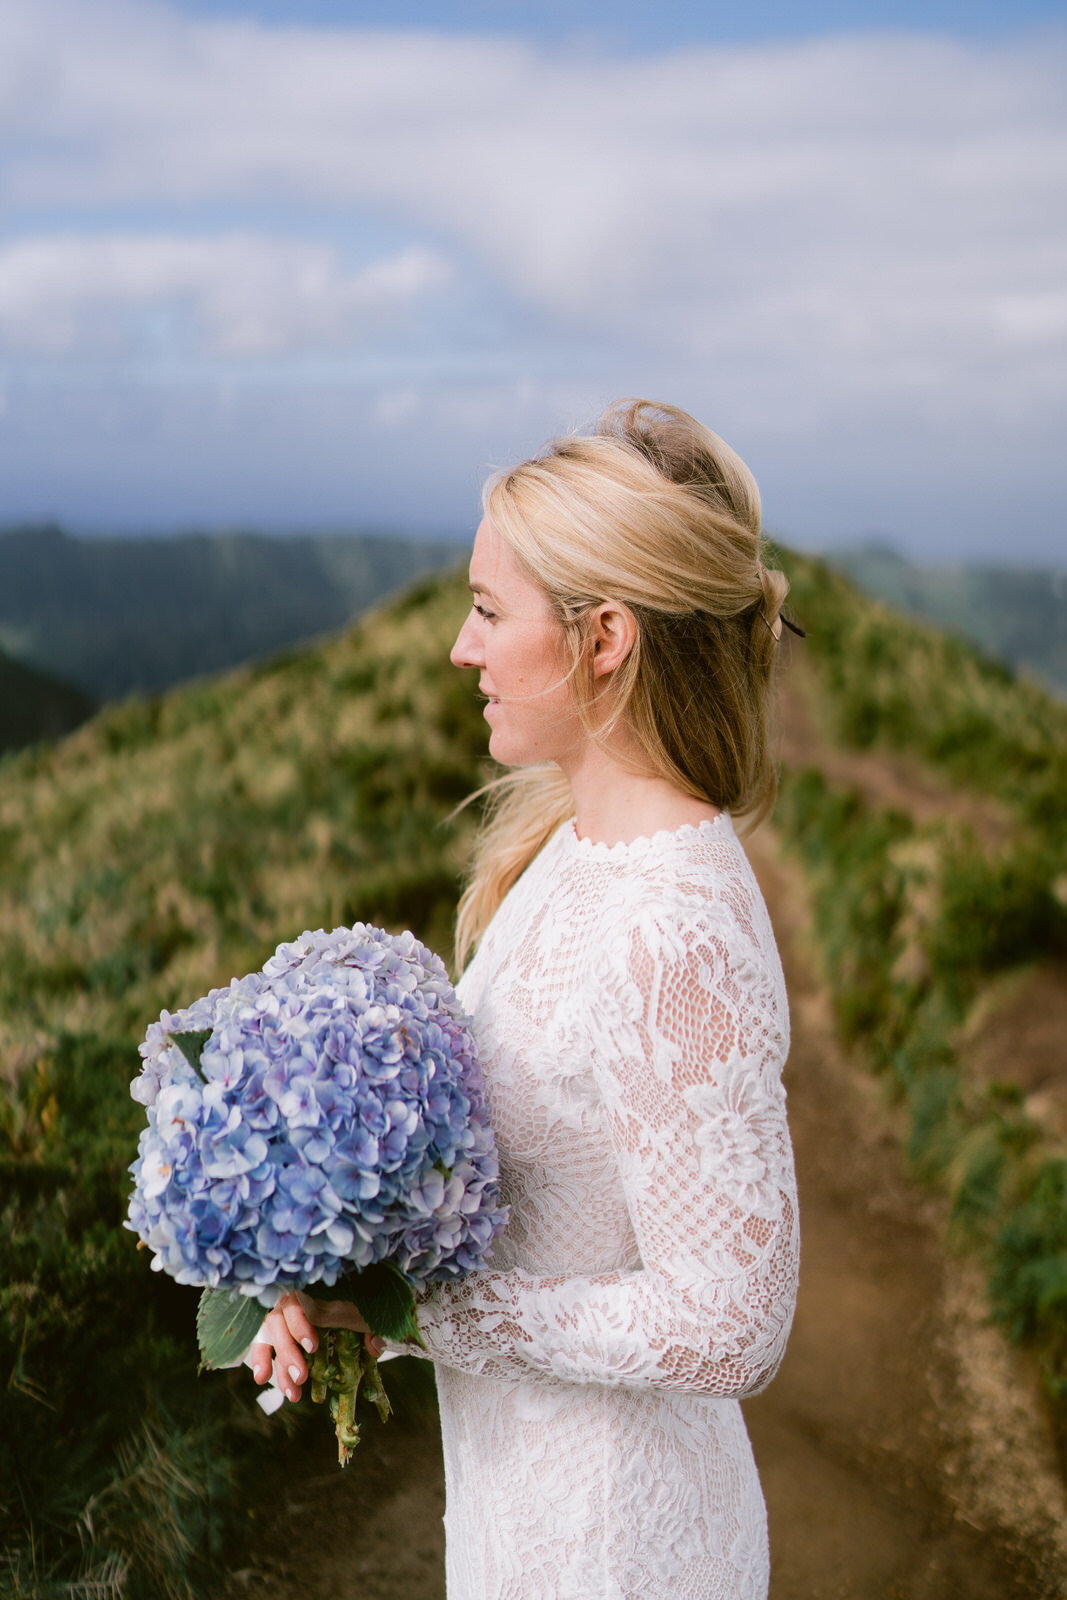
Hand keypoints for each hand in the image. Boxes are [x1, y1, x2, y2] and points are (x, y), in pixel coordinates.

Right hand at [249, 1289, 385, 1401]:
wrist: (362, 1289)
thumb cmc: (359, 1297)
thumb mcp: (367, 1308)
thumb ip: (371, 1324)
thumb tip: (374, 1346)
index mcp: (313, 1287)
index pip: (297, 1302)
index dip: (300, 1325)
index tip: (312, 1347)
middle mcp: (293, 1297)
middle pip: (280, 1322)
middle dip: (288, 1352)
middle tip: (302, 1377)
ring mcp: (284, 1313)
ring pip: (271, 1335)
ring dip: (278, 1364)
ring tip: (292, 1392)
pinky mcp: (280, 1329)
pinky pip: (264, 1341)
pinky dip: (262, 1358)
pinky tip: (262, 1378)